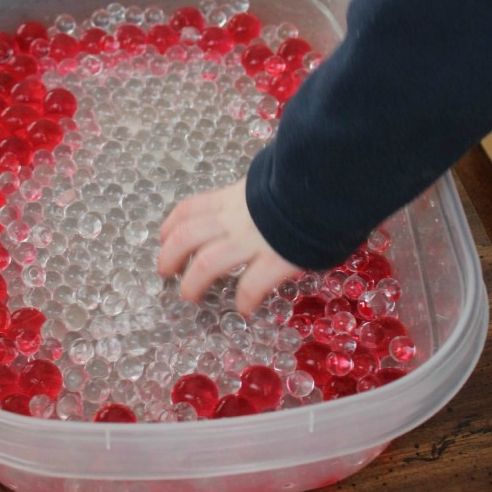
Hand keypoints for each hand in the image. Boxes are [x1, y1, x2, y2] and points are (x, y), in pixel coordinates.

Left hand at [158, 178, 300, 315]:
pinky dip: (245, 300)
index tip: (163, 239)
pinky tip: (245, 309)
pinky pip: (251, 285)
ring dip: (193, 283)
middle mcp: (234, 219)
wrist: (328, 184)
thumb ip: (252, 197)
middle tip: (167, 273)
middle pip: (186, 236)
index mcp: (231, 198)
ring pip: (206, 263)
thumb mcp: (268, 182)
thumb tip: (251, 204)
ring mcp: (253, 240)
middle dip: (170, 256)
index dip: (170, 225)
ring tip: (190, 296)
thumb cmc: (302, 184)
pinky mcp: (276, 259)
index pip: (190, 209)